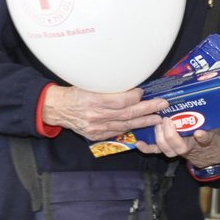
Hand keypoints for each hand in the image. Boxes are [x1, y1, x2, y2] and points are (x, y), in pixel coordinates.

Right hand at [41, 85, 166, 140]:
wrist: (58, 108)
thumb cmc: (74, 92)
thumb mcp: (89, 83)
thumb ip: (109, 86)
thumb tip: (130, 84)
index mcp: (93, 100)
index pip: (121, 101)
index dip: (135, 97)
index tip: (143, 91)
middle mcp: (96, 116)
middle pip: (128, 113)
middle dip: (148, 109)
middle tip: (162, 105)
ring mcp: (96, 128)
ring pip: (125, 125)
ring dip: (144, 121)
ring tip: (158, 118)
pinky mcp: (96, 136)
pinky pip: (117, 131)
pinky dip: (130, 127)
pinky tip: (140, 124)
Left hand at [135, 123, 219, 167]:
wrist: (208, 151)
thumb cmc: (212, 134)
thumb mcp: (218, 126)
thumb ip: (216, 120)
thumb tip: (216, 108)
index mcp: (203, 141)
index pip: (203, 140)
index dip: (201, 137)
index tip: (199, 132)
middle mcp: (187, 147)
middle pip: (177, 147)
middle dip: (170, 134)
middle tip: (167, 119)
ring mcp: (175, 149)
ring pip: (165, 149)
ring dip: (158, 137)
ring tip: (156, 123)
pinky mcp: (166, 147)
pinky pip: (155, 150)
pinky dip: (146, 147)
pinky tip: (139, 141)